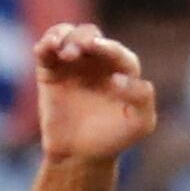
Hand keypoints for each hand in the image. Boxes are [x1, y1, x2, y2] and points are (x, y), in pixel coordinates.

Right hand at [35, 23, 156, 165]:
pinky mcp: (50, 70)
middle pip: (89, 35)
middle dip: (84, 38)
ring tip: (64, 52)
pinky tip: (47, 47)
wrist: (80, 156)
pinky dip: (46, 43)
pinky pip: (47, 49)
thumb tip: (120, 78)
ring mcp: (72, 62)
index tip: (96, 51)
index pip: (115, 51)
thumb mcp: (140, 124)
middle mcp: (97, 59)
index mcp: (121, 66)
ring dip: (64, 37)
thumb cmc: (113, 139)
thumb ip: (143, 99)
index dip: (107, 49)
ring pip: (67, 34)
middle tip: (79, 50)